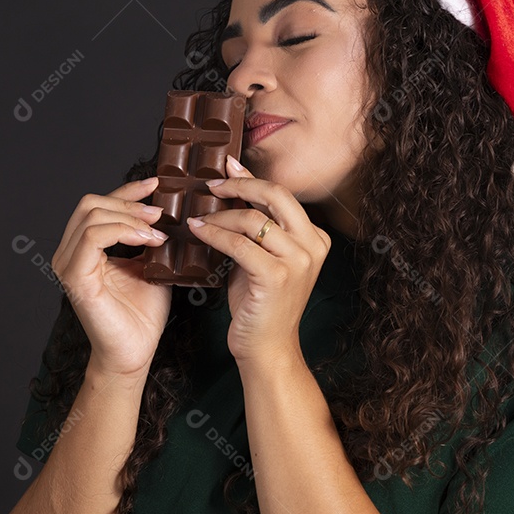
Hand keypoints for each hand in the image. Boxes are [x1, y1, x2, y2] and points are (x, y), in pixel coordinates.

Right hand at [51, 177, 173, 377]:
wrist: (135, 352)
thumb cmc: (141, 314)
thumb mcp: (151, 264)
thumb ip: (150, 237)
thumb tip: (168, 209)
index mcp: (83, 248)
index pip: (98, 204)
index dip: (127, 191)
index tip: (156, 184)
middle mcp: (69, 253)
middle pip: (90, 202)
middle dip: (128, 202)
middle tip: (160, 214)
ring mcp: (69, 264)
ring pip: (91, 214)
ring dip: (130, 217)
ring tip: (157, 232)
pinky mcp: (75, 277)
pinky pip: (94, 237)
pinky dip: (124, 231)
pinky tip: (148, 241)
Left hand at [186, 156, 330, 365]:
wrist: (267, 347)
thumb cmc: (261, 304)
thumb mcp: (262, 257)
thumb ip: (255, 227)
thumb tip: (232, 190)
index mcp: (315, 238)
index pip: (282, 195)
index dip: (251, 178)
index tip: (228, 167)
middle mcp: (312, 245)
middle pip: (275, 195)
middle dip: (240, 184)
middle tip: (212, 184)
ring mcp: (298, 261)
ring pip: (252, 218)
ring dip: (219, 215)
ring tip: (198, 217)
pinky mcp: (276, 276)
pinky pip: (238, 244)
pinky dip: (214, 234)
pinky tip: (198, 231)